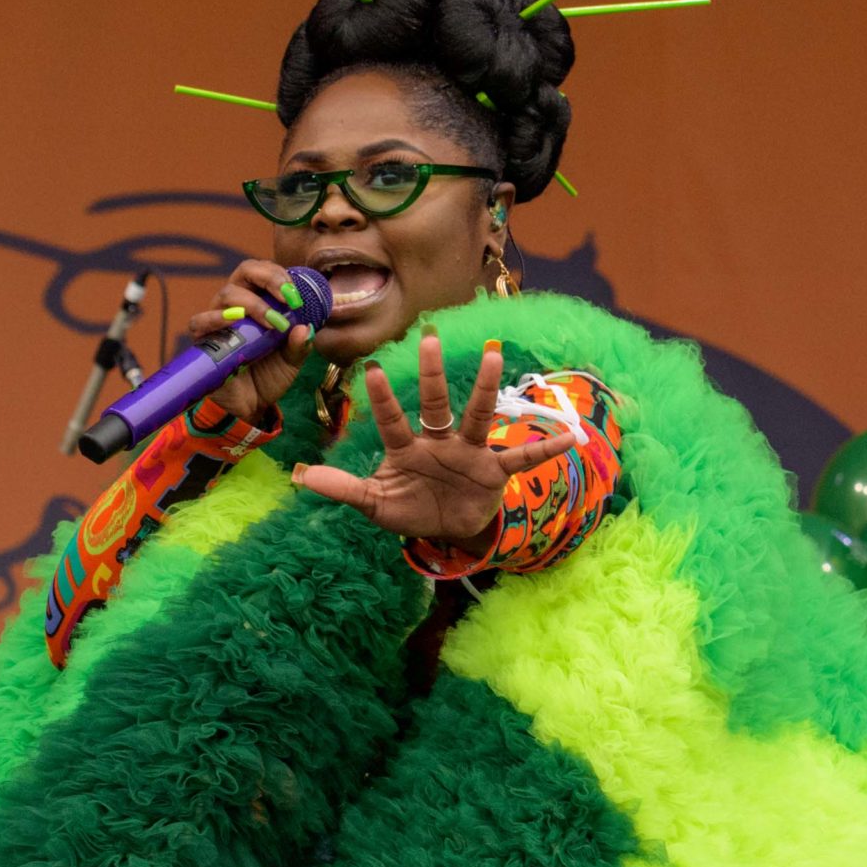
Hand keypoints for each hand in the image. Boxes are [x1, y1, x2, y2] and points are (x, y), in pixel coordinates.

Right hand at [182, 259, 315, 424]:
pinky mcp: (203, 340)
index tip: (297, 296)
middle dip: (269, 279)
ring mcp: (218, 320)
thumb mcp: (293, 360)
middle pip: (245, 272)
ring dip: (253, 304)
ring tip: (273, 323)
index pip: (264, 272)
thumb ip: (300, 344)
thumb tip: (304, 328)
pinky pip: (200, 321)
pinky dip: (216, 318)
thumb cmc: (269, 375)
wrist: (252, 406)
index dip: (280, 276)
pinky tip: (235, 321)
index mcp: (259, 301)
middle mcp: (236, 304)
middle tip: (288, 299)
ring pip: (227, 294)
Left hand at [291, 332, 578, 542]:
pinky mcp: (494, 471)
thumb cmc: (409, 508)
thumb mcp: (375, 504)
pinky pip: (521, 458)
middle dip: (431, 373)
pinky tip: (567, 438)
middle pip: (435, 403)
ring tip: (494, 354)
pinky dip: (543, 450)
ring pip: (476, 415)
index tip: (370, 369)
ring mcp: (468, 453)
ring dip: (484, 387)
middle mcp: (439, 442)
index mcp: (407, 449)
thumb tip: (300, 476)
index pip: (392, 420)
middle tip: (427, 336)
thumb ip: (343, 488)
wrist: (447, 530)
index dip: (382, 399)